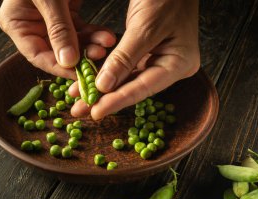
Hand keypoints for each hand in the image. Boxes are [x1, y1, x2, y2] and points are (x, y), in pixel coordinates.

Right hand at [0, 0, 115, 79]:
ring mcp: (49, 21)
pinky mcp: (66, 14)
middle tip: (99, 56)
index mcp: (16, 22)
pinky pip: (80, 30)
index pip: (37, 54)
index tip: (78, 73)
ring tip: (107, 42)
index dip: (57, 66)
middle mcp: (31, 25)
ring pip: (72, 43)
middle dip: (80, 55)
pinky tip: (106, 35)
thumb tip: (68, 62)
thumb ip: (59, 29)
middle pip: (56, 51)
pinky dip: (94, 33)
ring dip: (91, 44)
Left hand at [69, 0, 199, 119]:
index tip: (96, 112)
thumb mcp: (145, 27)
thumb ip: (124, 59)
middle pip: (134, 87)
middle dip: (106, 98)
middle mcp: (169, 65)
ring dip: (102, 87)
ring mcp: (157, 58)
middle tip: (80, 110)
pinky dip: (105, 71)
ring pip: (126, 78)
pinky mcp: (145, 51)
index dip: (118, 101)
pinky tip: (87, 80)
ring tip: (78, 98)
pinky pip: (123, 66)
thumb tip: (103, 87)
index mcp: (178, 62)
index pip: (144, 87)